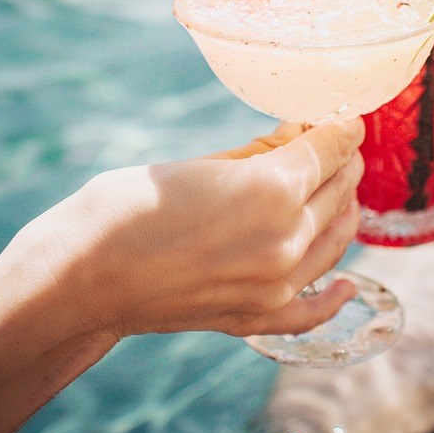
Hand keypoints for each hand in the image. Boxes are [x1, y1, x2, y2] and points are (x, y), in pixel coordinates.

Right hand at [22, 119, 365, 342]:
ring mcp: (275, 284)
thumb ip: (259, 152)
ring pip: (336, 241)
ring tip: (339, 188)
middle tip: (337, 144)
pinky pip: (314, 310)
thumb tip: (297, 136)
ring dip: (343, 209)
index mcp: (272, 190)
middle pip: (338, 191)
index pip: (330, 149)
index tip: (346, 116)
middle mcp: (285, 239)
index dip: (341, 126)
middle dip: (342, 161)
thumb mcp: (200, 163)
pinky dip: (336, 297)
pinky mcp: (257, 316)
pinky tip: (349, 285)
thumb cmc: (127, 205)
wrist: (84, 276)